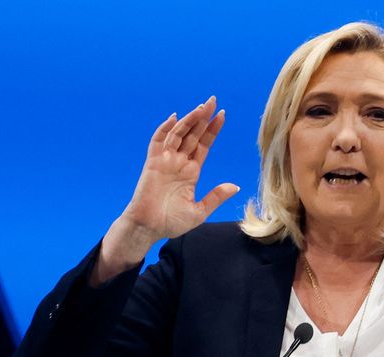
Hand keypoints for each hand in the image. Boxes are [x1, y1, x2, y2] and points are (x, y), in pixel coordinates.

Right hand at [93, 97, 239, 283]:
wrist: (149, 228)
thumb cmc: (171, 222)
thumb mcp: (200, 210)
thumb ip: (216, 196)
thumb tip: (235, 186)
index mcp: (191, 172)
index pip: (204, 145)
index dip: (212, 130)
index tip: (222, 116)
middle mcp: (179, 163)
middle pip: (193, 135)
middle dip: (203, 118)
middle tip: (214, 101)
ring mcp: (165, 161)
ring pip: (178, 134)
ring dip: (189, 119)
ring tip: (202, 106)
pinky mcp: (153, 163)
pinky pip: (158, 142)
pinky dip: (165, 129)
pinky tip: (175, 118)